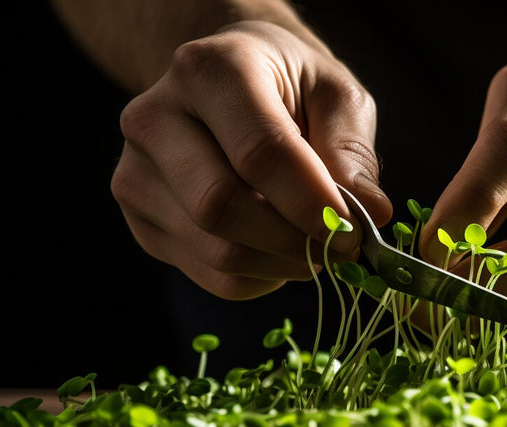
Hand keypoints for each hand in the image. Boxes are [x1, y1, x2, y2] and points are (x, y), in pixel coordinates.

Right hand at [111, 21, 390, 299]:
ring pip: (214, 250)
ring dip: (283, 264)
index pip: (258, 151)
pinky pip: (208, 275)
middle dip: (295, 240)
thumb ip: (352, 152)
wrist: (227, 84)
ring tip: (318, 246)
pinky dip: (260, 277)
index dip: (311, 201)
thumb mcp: (336, 95)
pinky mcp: (140, 220)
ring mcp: (136, 173)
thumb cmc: (289, 87)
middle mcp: (155, 118)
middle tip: (343, 247)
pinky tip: (280, 251)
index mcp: (209, 70)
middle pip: (221, 205)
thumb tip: (370, 213)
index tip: (354, 229)